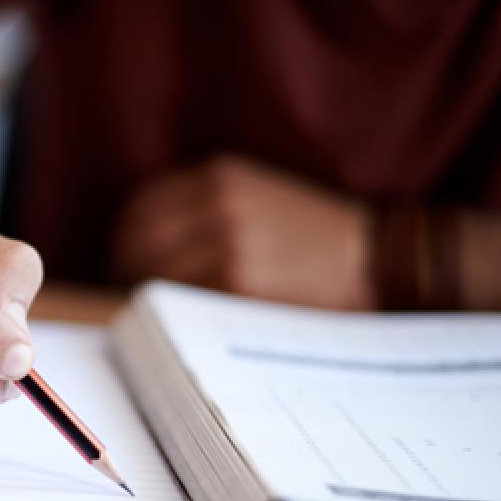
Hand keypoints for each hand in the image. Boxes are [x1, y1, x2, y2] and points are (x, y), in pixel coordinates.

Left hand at [111, 155, 373, 309]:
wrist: (376, 260)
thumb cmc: (315, 238)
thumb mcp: (258, 196)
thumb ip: (203, 209)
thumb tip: (139, 245)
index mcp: (219, 176)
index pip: (139, 209)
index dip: (125, 241)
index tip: (125, 264)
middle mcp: (218, 203)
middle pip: (137, 242)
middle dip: (128, 271)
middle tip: (133, 297)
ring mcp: (227, 243)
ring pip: (154, 274)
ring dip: (148, 297)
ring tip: (158, 315)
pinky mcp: (238, 282)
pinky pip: (182, 300)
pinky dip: (174, 314)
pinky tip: (185, 324)